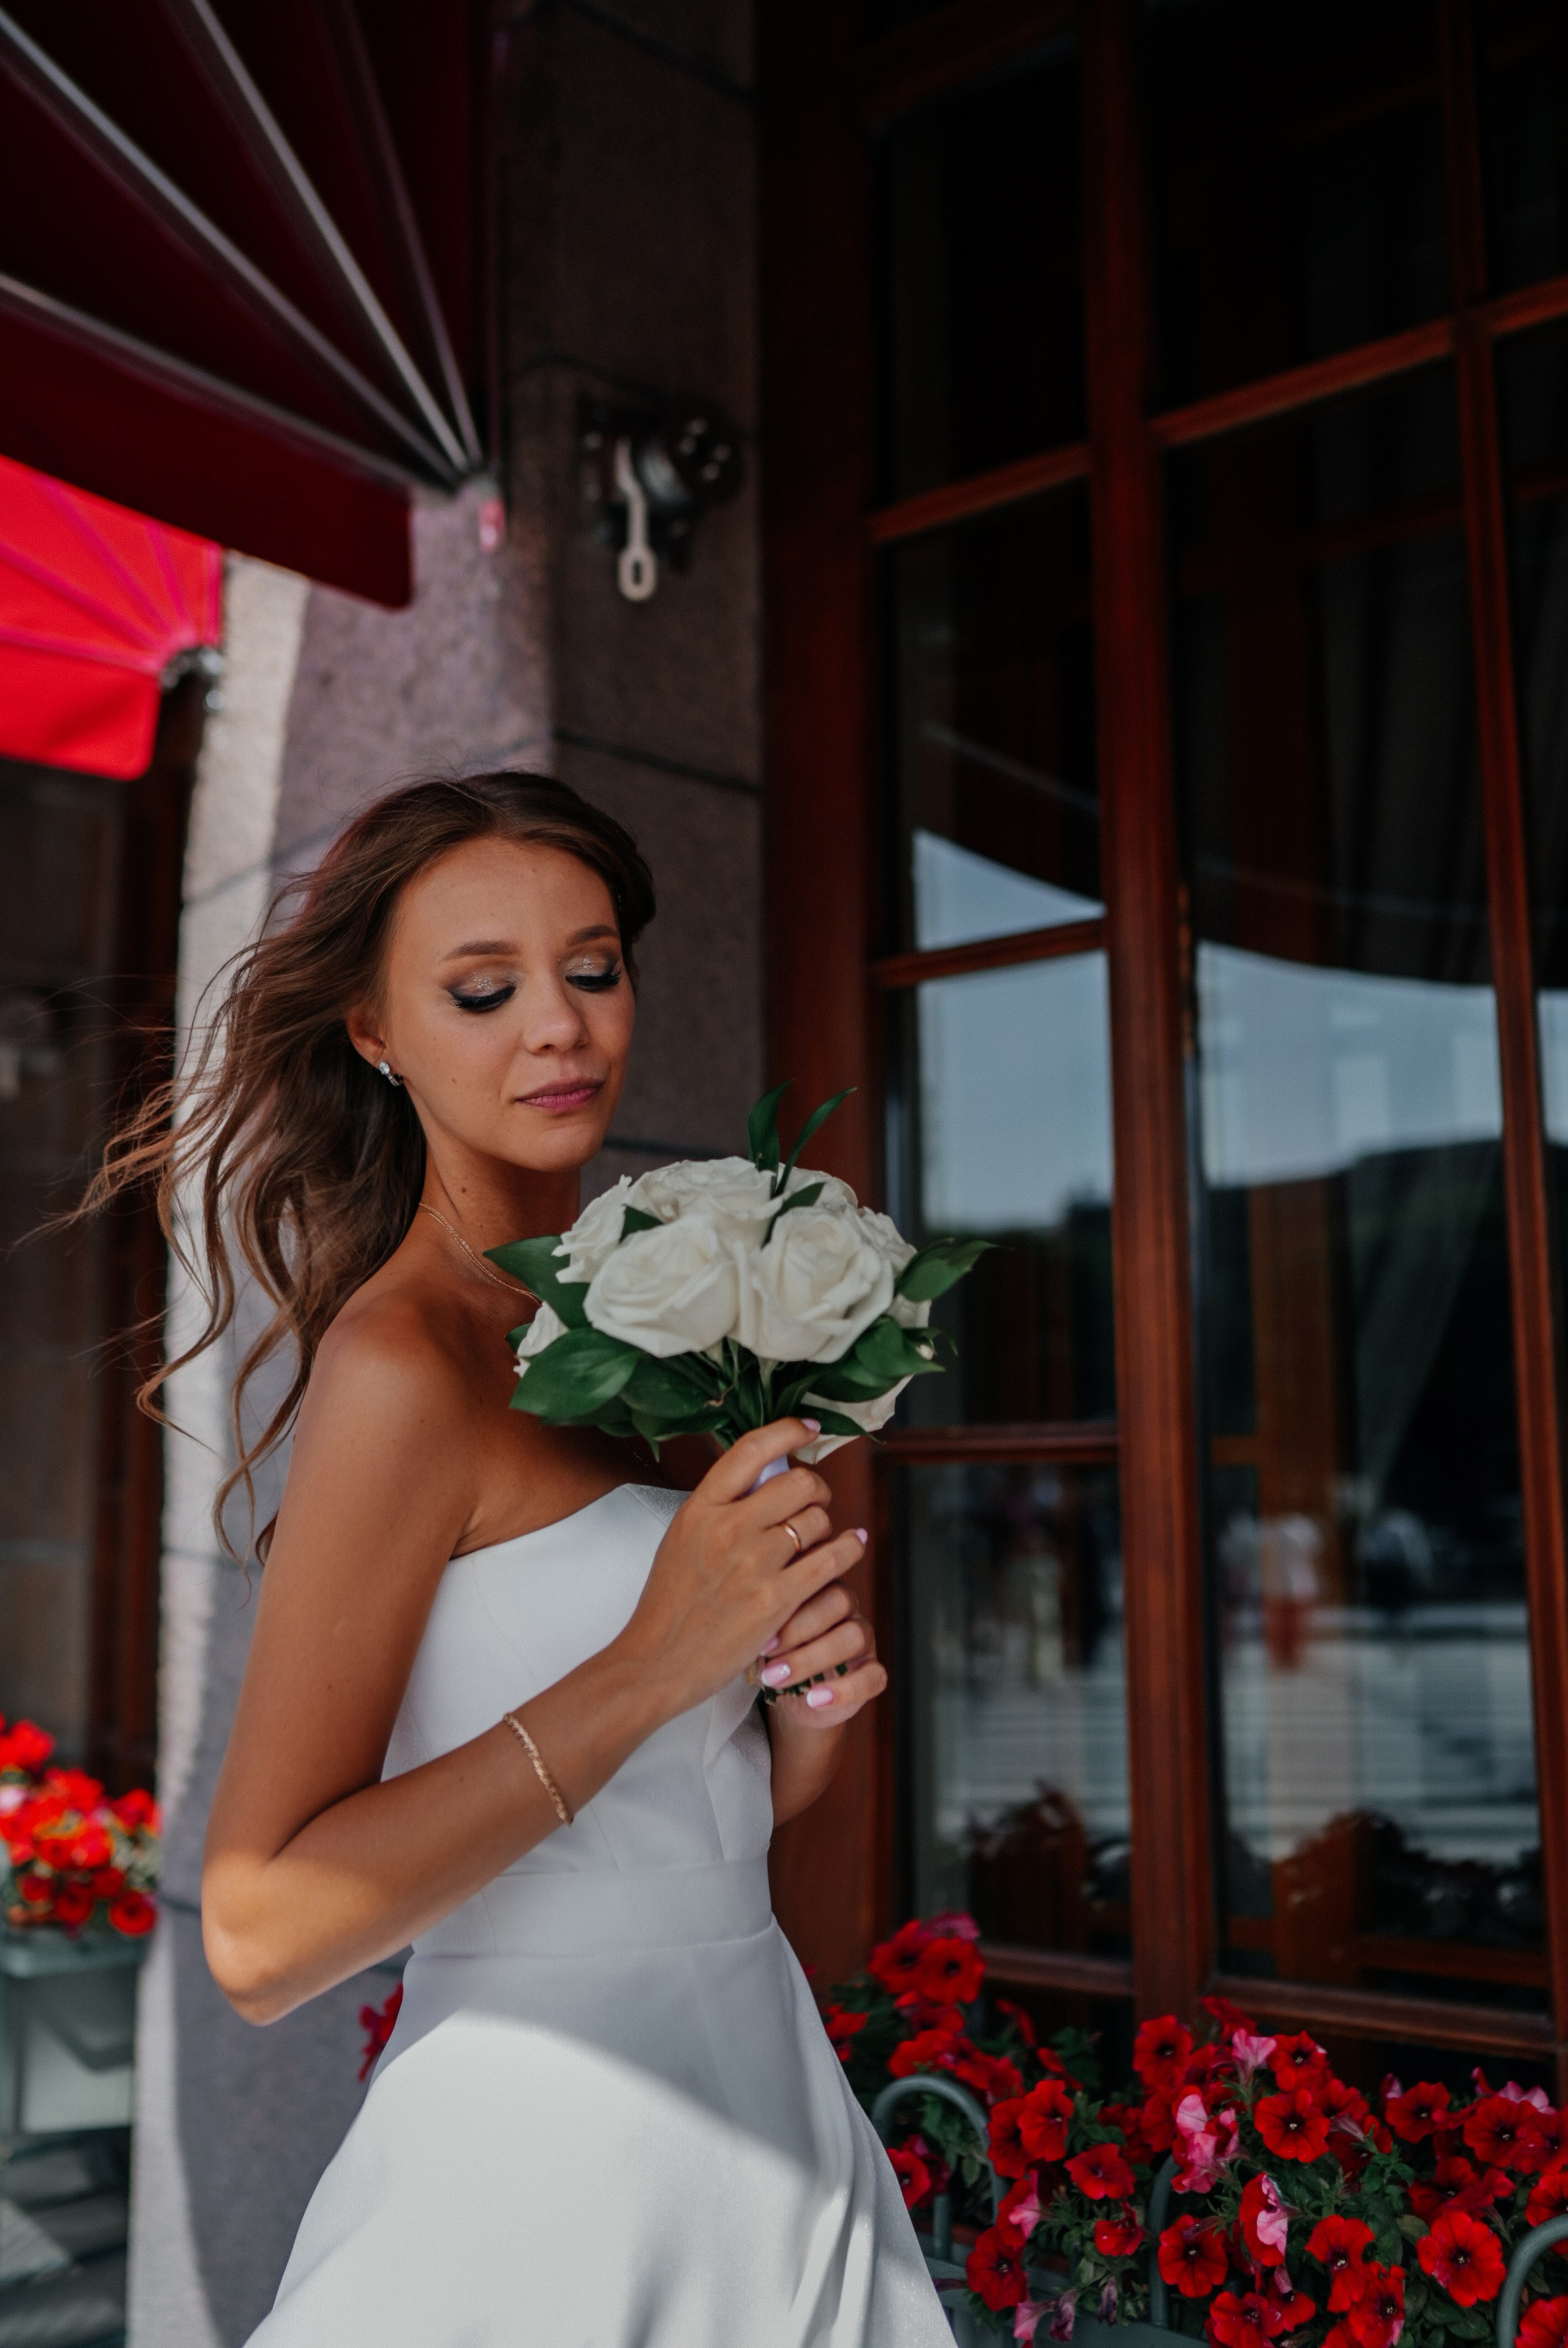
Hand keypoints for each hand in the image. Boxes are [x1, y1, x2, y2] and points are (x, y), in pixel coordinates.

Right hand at [613, 1421, 862, 1720]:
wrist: (657, 1661)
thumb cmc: (669, 1604)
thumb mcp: (682, 1539)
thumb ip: (720, 1508)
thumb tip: (764, 1479)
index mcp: (700, 1508)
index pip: (751, 1449)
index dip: (787, 1431)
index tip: (806, 1429)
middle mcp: (728, 1528)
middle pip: (798, 1482)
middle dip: (815, 1489)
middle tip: (813, 1503)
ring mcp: (753, 1563)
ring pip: (817, 1519)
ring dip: (825, 1526)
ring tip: (817, 1540)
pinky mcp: (776, 1599)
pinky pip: (830, 1559)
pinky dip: (848, 1549)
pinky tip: (852, 1545)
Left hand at [757, 1563, 886, 1732]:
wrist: (787, 1695)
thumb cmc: (768, 1651)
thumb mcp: (757, 1629)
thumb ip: (758, 1613)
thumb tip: (740, 1605)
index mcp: (819, 1584)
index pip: (817, 1572)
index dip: (790, 1596)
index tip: (756, 1619)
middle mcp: (846, 1606)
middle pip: (840, 1599)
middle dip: (799, 1626)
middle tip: (765, 1650)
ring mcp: (863, 1638)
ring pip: (854, 1636)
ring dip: (812, 1658)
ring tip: (776, 1678)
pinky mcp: (872, 1672)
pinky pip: (872, 1677)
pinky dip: (843, 1690)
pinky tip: (813, 1699)